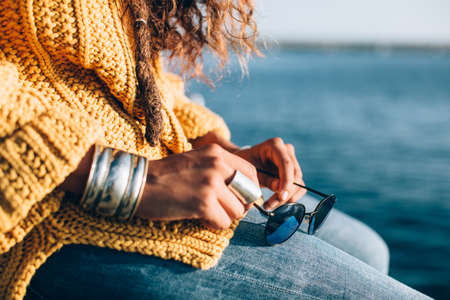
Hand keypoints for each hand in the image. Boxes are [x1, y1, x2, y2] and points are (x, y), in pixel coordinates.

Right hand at [135, 144, 258, 228]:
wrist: (138, 183)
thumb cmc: (166, 176)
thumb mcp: (197, 160)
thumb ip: (220, 169)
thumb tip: (246, 190)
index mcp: (216, 152)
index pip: (251, 172)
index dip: (248, 189)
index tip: (237, 197)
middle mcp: (217, 164)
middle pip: (249, 193)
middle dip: (238, 205)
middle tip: (222, 208)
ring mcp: (211, 183)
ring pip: (238, 211)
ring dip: (224, 216)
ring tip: (206, 212)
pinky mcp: (203, 203)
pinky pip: (224, 223)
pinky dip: (213, 225)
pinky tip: (199, 217)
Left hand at [235, 138, 305, 209]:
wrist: (246, 161)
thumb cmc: (246, 162)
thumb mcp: (251, 170)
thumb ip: (265, 178)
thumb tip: (279, 187)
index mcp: (275, 145)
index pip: (286, 164)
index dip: (286, 181)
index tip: (281, 197)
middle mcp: (287, 151)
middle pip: (295, 175)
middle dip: (285, 193)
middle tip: (270, 205)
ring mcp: (292, 161)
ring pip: (298, 183)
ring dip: (287, 198)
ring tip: (270, 205)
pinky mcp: (294, 172)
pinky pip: (299, 187)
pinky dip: (290, 198)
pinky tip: (277, 202)